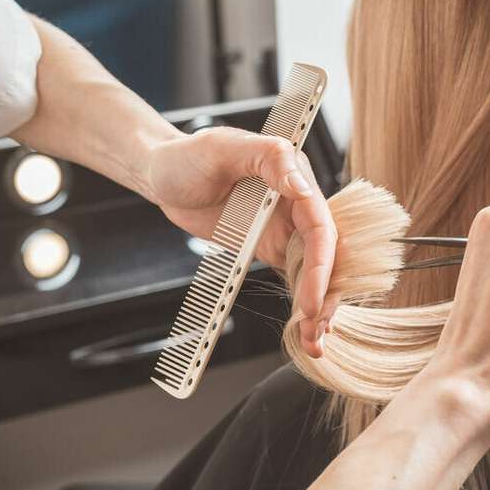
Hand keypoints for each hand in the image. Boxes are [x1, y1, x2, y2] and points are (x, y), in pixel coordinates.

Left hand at [143, 127, 337, 356]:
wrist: (163, 175)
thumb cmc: (188, 156)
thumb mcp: (222, 148)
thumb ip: (268, 158)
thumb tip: (302, 186)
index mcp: (294, 175)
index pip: (319, 224)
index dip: (321, 264)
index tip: (311, 299)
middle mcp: (297, 204)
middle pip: (327, 253)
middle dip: (327, 293)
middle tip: (317, 329)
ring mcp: (286, 228)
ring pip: (316, 270)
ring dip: (319, 306)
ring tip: (313, 341)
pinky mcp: (271, 247)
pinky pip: (294, 277)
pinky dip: (302, 303)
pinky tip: (304, 330)